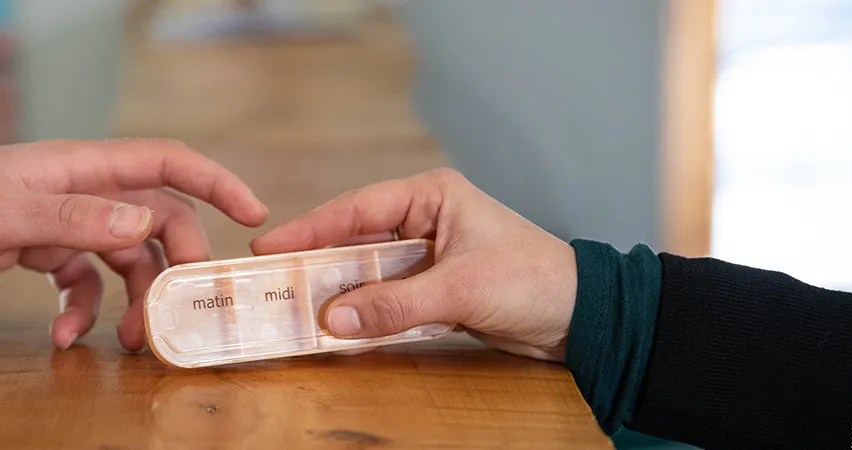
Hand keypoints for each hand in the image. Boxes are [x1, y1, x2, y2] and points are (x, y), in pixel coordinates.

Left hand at [0, 139, 268, 350]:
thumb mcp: (9, 213)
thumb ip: (79, 218)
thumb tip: (147, 225)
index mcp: (83, 166)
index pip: (166, 161)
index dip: (215, 181)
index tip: (252, 214)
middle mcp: (85, 191)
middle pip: (158, 223)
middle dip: (175, 269)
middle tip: (178, 313)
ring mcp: (67, 223)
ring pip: (126, 261)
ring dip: (132, 303)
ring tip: (125, 344)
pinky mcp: (45, 252)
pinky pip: (83, 283)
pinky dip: (81, 311)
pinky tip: (62, 337)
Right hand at [250, 168, 575, 361]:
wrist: (581, 317)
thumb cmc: (532, 281)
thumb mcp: (460, 289)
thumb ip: (395, 303)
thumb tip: (334, 318)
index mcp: (431, 196)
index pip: (357, 208)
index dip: (310, 228)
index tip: (269, 247)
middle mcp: (424, 220)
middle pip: (355, 240)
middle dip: (316, 264)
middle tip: (271, 283)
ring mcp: (427, 256)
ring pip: (367, 272)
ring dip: (338, 293)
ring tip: (294, 309)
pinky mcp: (433, 289)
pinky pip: (386, 299)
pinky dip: (364, 314)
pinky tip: (337, 329)